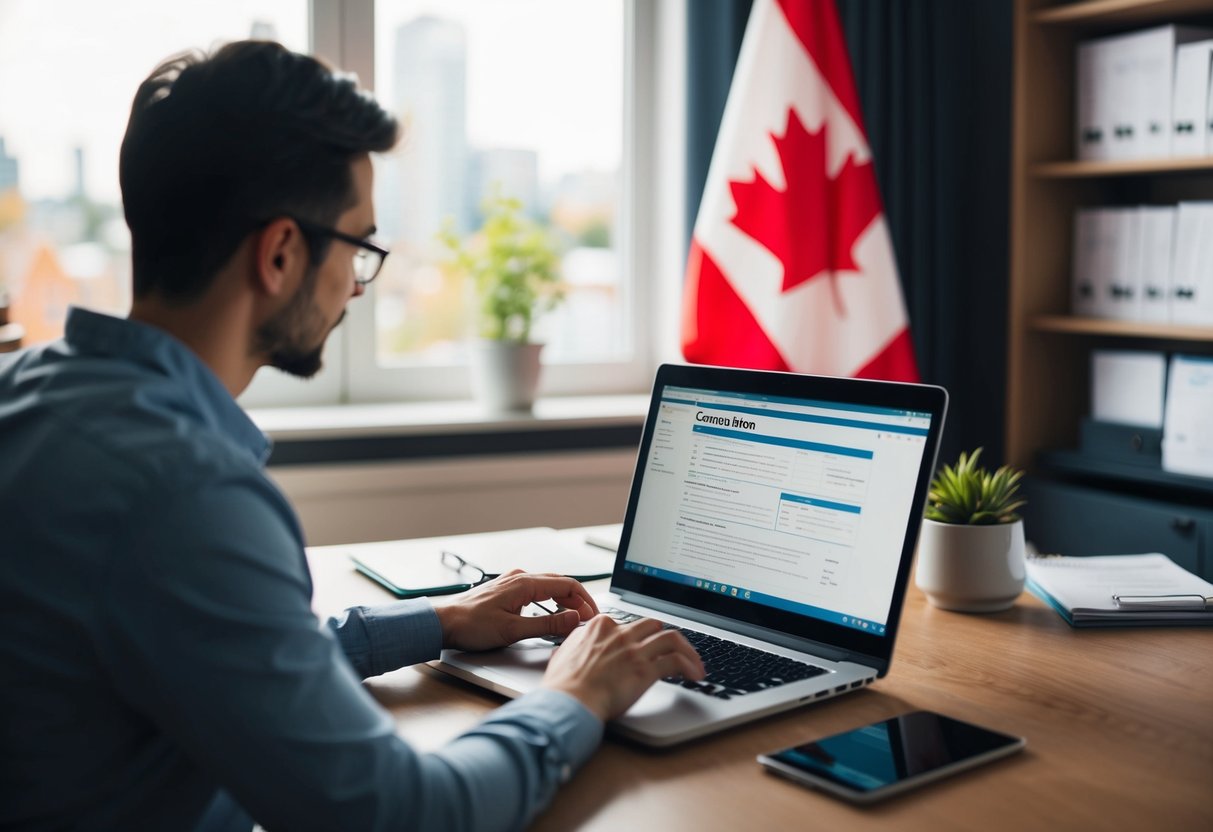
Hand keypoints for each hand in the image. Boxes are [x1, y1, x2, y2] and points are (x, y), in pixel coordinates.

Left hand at [434, 569, 598, 651]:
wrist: (443, 623)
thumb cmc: (472, 626)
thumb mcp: (513, 630)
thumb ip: (547, 625)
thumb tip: (574, 619)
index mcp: (525, 583)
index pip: (567, 584)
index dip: (585, 600)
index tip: (593, 615)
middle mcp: (520, 578)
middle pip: (559, 583)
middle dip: (577, 600)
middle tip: (587, 619)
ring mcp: (512, 582)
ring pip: (548, 586)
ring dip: (563, 600)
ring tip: (573, 617)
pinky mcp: (506, 590)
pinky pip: (536, 590)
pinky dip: (549, 600)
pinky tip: (550, 612)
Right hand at [541, 616, 704, 721]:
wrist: (568, 702)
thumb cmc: (563, 686)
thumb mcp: (565, 654)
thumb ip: (577, 645)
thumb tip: (578, 645)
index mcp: (599, 627)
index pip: (628, 624)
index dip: (640, 637)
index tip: (646, 647)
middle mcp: (619, 634)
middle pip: (653, 625)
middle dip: (665, 637)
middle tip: (675, 651)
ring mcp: (634, 650)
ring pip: (672, 638)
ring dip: (687, 650)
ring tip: (695, 662)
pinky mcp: (645, 669)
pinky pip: (676, 661)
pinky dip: (690, 666)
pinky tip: (694, 675)